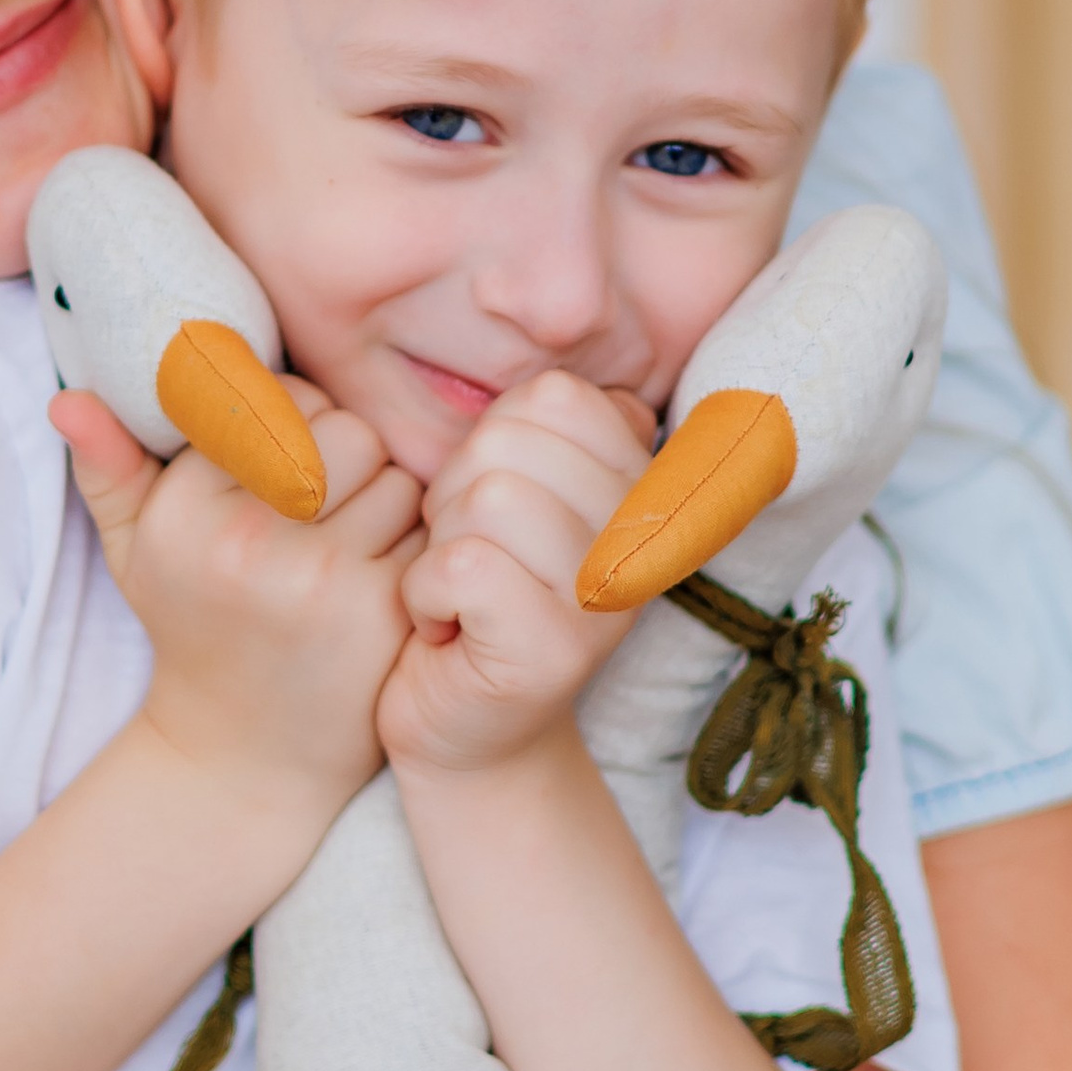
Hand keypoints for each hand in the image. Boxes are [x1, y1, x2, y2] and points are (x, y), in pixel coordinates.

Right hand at [54, 387, 420, 818]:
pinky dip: (414, 549)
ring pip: (394, 477)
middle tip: (331, 507)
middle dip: (350, 459)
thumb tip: (69, 399)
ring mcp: (317, 577)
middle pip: (347, 431)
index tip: (289, 469)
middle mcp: (245, 539)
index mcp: (184, 510)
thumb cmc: (194, 633)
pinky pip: (424, 533)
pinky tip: (380, 581)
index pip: (280, 402)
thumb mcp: (133, 554)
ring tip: (355, 542)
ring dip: (389, 502)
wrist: (244, 758)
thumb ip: (108, 468)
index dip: (301, 424)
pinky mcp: (378, 612)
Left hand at [377, 371, 654, 779]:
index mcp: (643, 490)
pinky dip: (426, 597)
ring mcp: (608, 597)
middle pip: (512, 443)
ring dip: (441, 548)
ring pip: (488, 498)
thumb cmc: (477, 602)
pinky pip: (460, 566)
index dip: (492, 442)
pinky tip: (445, 631)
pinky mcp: (555, 650)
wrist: (465, 733)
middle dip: (456, 497)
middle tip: (471, 561)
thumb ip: (542, 433)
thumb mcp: (515, 501)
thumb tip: (557, 337)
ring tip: (461, 595)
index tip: (495, 512)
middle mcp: (644, 538)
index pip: (554, 397)